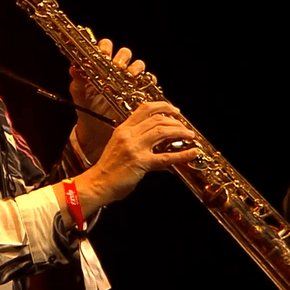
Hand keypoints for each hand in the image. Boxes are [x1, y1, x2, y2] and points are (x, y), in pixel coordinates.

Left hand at [69, 39, 145, 161]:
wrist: (96, 126)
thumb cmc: (86, 106)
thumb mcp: (79, 93)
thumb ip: (77, 80)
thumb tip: (73, 68)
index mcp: (100, 65)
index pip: (105, 47)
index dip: (105, 47)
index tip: (103, 53)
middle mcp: (116, 69)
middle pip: (124, 53)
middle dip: (122, 57)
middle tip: (117, 66)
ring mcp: (129, 79)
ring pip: (138, 64)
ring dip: (135, 67)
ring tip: (130, 76)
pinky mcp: (139, 90)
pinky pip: (149, 80)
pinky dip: (148, 79)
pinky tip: (141, 84)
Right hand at [72, 101, 197, 216]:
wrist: (98, 183)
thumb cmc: (107, 168)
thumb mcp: (119, 146)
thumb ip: (135, 140)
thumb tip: (156, 141)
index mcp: (123, 129)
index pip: (144, 109)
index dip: (163, 106)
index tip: (174, 110)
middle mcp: (128, 135)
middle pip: (157, 119)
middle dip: (175, 121)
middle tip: (185, 127)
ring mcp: (134, 148)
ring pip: (162, 131)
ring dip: (180, 132)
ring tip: (189, 136)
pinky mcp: (141, 163)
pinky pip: (166, 157)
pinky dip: (182, 154)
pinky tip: (192, 153)